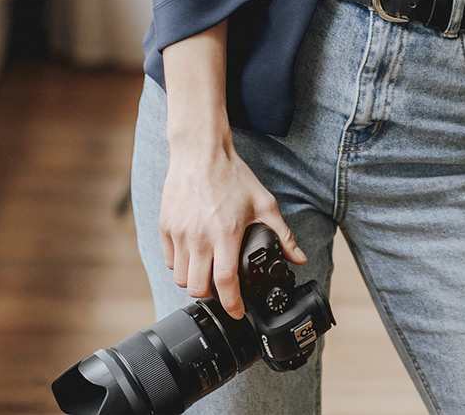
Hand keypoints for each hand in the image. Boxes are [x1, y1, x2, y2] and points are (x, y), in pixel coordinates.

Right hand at [159, 137, 306, 318]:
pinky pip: (169, 260)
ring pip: (180, 278)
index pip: (225, 283)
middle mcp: (199, 237)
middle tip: (221, 291)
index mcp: (225, 233)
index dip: (232, 305)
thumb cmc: (232, 175)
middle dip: (211, 297)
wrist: (200, 152)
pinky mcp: (166, 227)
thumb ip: (283, 234)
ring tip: (207, 273)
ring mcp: (179, 233)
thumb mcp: (264, 203)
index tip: (238, 313)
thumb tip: (298, 258)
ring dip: (194, 282)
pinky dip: (180, 266)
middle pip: (197, 288)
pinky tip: (193, 257)